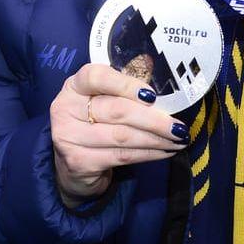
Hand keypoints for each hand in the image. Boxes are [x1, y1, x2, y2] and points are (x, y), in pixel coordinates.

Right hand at [49, 63, 187, 206]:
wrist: (72, 166)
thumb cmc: (94, 125)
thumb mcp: (102, 101)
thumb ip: (125, 91)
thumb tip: (163, 90)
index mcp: (74, 86)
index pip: (96, 76)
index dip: (125, 84)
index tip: (152, 95)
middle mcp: (66, 109)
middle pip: (116, 110)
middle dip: (153, 119)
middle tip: (178, 126)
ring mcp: (69, 137)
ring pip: (122, 136)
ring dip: (156, 138)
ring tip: (178, 139)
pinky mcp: (79, 162)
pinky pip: (122, 156)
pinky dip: (149, 154)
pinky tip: (165, 151)